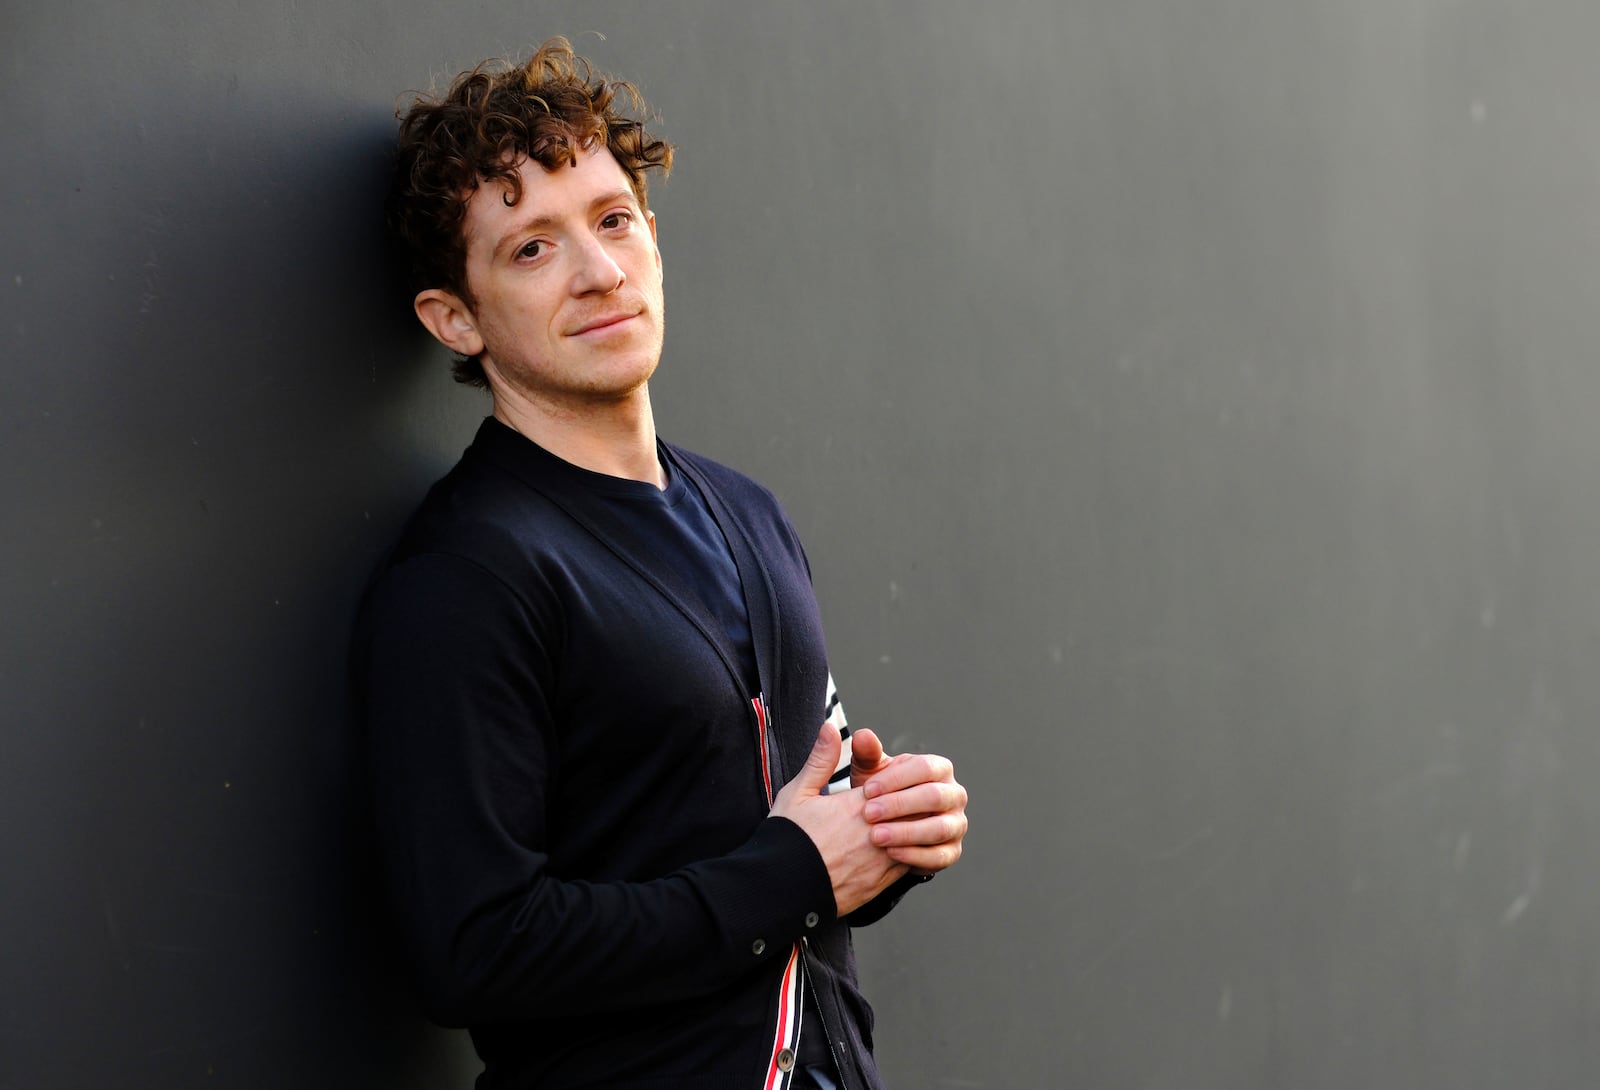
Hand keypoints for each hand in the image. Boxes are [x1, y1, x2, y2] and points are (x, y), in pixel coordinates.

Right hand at [769, 724, 908, 914]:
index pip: (895, 783)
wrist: (780, 891)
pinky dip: (911, 853)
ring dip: (915, 828)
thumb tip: (830, 728)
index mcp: (856, 806)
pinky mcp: (880, 883)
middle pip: (912, 809)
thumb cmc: (786, 839)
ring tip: (907, 822)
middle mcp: (874, 831)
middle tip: (909, 799)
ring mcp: (880, 859)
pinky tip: (902, 848)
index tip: (893, 779)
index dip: (897, 780)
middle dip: (912, 802)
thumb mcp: (798, 793)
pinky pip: (910, 864)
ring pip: (916, 837)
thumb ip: (820, 761)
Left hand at [853, 729, 967, 876]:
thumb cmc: (880, 792)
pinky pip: (939, 856)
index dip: (896, 779)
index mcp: (939, 769)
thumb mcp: (871, 772)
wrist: (887, 825)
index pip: (925, 768)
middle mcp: (954, 794)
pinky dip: (915, 855)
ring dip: (906, 832)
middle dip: (900, 805)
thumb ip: (866, 754)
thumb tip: (862, 735)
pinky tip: (890, 853)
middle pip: (935, 797)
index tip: (867, 790)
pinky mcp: (953, 851)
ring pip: (939, 828)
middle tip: (868, 814)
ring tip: (876, 836)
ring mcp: (957, 824)